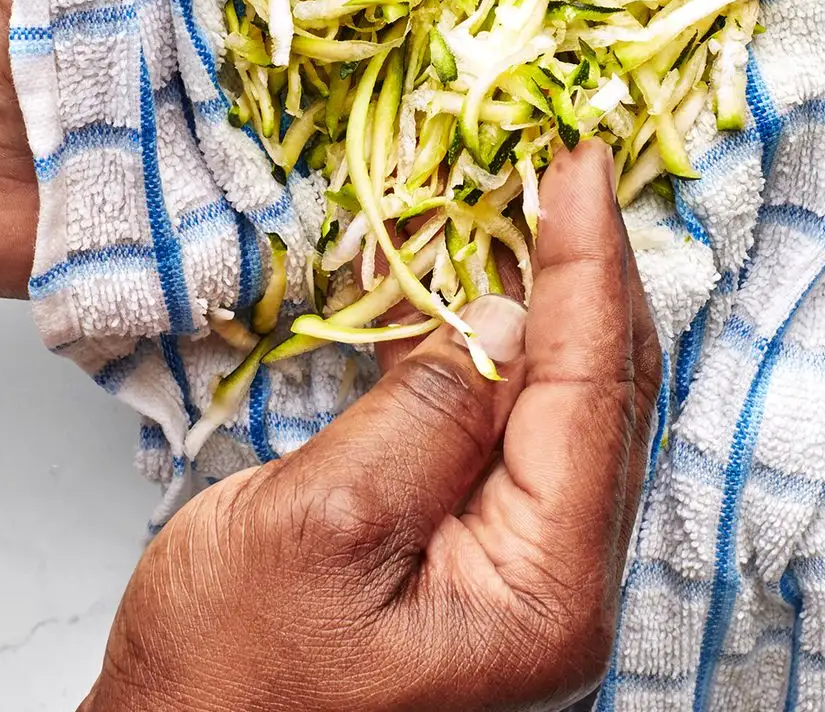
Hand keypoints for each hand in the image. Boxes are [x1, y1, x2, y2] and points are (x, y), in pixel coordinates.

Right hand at [82, 140, 661, 711]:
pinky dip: (487, 352)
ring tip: (521, 207)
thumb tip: (501, 313)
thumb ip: (427, 412)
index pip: (592, 389)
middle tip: (563, 169)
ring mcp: (521, 578)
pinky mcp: (475, 561)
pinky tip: (460, 295)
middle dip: (580, 270)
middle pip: (600, 394)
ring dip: (537, 300)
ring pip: (557, 405)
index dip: (586, 262)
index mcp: (543, 594)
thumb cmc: (224, 683)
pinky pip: (504, 432)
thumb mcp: (317, 524)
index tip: (580, 163)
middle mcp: (557, 589)